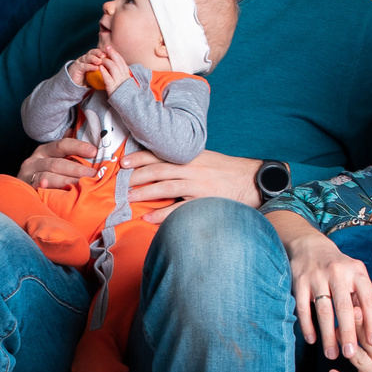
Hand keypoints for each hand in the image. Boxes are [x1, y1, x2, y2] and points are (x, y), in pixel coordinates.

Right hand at [19, 136, 99, 190]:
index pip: (62, 145)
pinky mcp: (26, 187)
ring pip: (48, 176)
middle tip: (92, 174)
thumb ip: (66, 148)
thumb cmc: (43, 173)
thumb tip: (75, 129)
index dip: (78, 147)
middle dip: (76, 169)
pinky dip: (41, 185)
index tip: (94, 151)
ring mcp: (29, 174)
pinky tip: (46, 185)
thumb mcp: (53, 158)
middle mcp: (36, 160)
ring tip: (81, 185)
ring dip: (65, 180)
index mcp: (45, 150)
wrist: (22, 190)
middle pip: (57, 163)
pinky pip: (35, 186)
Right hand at [70, 44, 126, 89]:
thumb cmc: (87, 78)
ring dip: (94, 58)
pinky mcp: (76, 68)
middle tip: (105, 55)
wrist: (75, 83)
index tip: (111, 52)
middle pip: (92, 52)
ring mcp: (80, 62)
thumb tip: (117, 68)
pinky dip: (89, 66)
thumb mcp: (97, 72)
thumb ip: (104, 69)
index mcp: (91, 57)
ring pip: (87, 57)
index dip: (104, 51)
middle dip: (99, 53)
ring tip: (100, 61)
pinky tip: (95, 68)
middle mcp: (85, 58)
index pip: (98, 52)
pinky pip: (83, 66)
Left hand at [124, 149, 263, 207]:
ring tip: (128, 198)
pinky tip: (148, 218)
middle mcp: (192, 168)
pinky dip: (162, 214)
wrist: (252, 180)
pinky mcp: (203, 201)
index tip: (123, 162)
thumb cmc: (227, 170)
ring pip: (165, 187)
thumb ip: (184, 160)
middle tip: (119, 183)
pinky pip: (179, 208)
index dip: (140, 157)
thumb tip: (160, 164)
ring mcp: (197, 185)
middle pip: (158, 170)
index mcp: (190, 156)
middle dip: (136, 176)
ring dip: (144, 193)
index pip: (160, 154)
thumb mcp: (205, 158)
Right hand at [284, 226, 371, 360]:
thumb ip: (365, 300)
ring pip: (324, 311)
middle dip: (349, 333)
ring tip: (332, 354)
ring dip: (328, 336)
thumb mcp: (356, 276)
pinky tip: (312, 340)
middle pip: (345, 308)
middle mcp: (338, 273)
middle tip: (351, 354)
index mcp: (357, 271)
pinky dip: (308, 326)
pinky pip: (303, 308)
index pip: (368, 299)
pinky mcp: (299, 282)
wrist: (310, 246)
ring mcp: (317, 277)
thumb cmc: (339, 267)